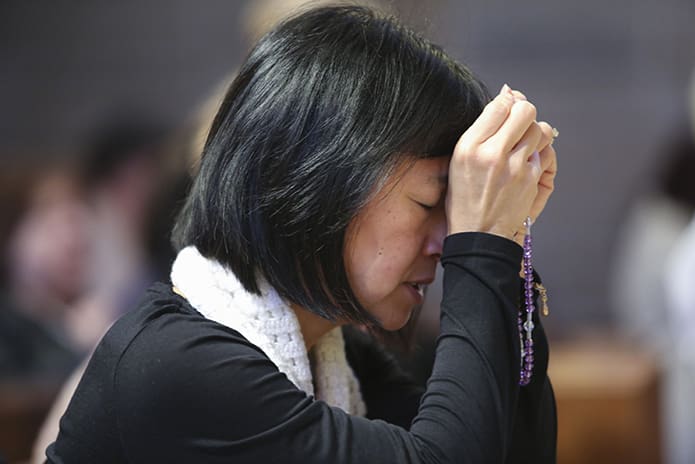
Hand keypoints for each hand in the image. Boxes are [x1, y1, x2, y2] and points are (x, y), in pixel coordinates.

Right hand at [446, 84, 556, 244]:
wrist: (478, 235)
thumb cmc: (466, 198)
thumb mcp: (460, 160)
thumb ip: (483, 127)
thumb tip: (508, 94)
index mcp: (468, 146)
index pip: (499, 105)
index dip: (508, 102)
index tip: (507, 108)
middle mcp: (491, 153)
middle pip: (525, 111)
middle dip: (525, 113)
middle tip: (518, 124)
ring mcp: (514, 166)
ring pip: (540, 130)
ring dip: (535, 133)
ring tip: (522, 145)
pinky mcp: (531, 179)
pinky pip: (544, 153)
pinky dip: (537, 156)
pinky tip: (523, 166)